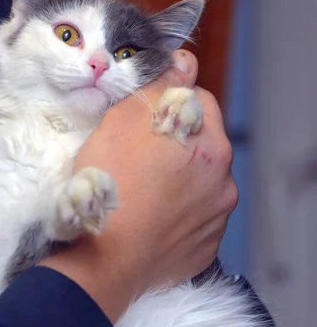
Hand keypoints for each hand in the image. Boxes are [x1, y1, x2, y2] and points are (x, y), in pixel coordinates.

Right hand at [41, 50, 236, 321]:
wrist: (103, 262)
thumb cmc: (110, 188)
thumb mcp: (123, 122)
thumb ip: (158, 87)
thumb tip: (183, 63)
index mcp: (210, 146)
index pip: (198, 101)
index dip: (166, 103)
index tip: (141, 119)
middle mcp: (223, 183)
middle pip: (201, 144)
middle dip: (174, 143)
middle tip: (135, 157)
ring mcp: (215, 220)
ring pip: (198, 184)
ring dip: (177, 181)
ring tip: (141, 192)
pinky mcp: (203, 249)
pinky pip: (192, 219)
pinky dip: (175, 215)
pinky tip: (149, 219)